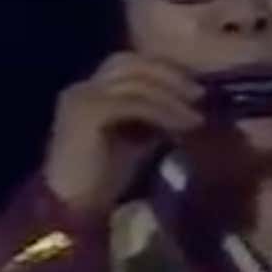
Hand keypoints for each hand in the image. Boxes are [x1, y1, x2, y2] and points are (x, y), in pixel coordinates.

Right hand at [43, 53, 203, 212]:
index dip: (161, 70)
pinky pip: (134, 103)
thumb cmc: (102, 180)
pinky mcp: (89, 113)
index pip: (128, 63)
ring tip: (196, 114)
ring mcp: (82, 97)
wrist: (71, 208)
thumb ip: (150, 118)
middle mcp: (82, 87)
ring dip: (171, 96)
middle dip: (169, 75)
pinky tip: (182, 125)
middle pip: (132, 63)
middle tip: (200, 93)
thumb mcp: (132, 141)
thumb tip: (185, 107)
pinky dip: (162, 111)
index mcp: (88, 91)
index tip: (193, 85)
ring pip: (136, 82)